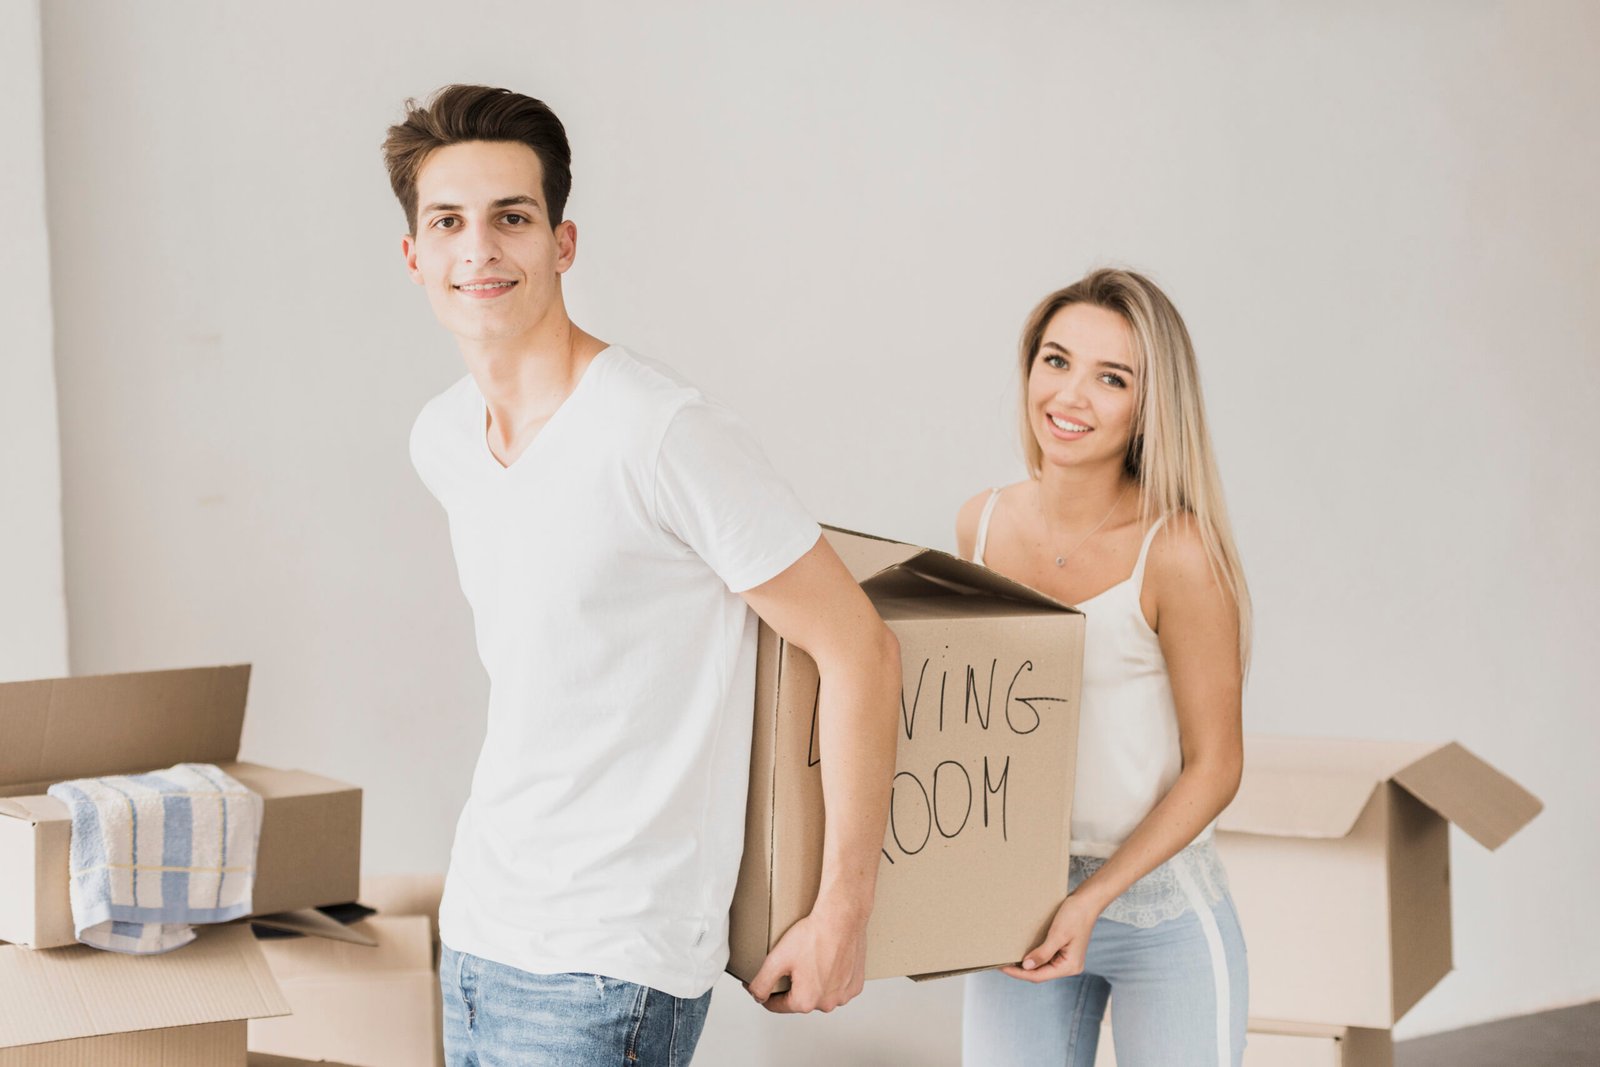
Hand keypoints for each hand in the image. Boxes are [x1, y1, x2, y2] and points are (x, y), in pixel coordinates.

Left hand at [744, 902, 868, 1013]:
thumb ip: (762, 983)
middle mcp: (827, 1003)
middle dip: (793, 985)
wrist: (841, 917)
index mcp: (806, 1001)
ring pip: (821, 994)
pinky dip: (832, 978)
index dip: (767, 993)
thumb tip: (758, 996)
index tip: (766, 982)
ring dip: (814, 983)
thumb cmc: (814, 935)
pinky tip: (828, 961)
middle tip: (793, 963)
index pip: (778, 1005)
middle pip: (801, 999)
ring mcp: (844, 995)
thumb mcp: (777, 959)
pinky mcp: (855, 985)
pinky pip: (838, 987)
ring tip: (811, 960)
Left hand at [1001, 892, 1100, 982]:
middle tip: (1000, 964)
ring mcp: (1067, 959)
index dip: (1019, 973)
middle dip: (1021, 970)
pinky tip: (1022, 952)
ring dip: (1026, 964)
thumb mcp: (1058, 934)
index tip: (1002, 967)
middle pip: (1040, 973)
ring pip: (1042, 967)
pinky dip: (1033, 956)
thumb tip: (1026, 966)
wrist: (1087, 901)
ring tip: (1007, 959)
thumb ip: (1043, 953)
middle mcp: (1069, 966)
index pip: (1040, 976)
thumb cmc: (1075, 915)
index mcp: (1070, 966)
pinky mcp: (1063, 951)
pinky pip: (1045, 958)